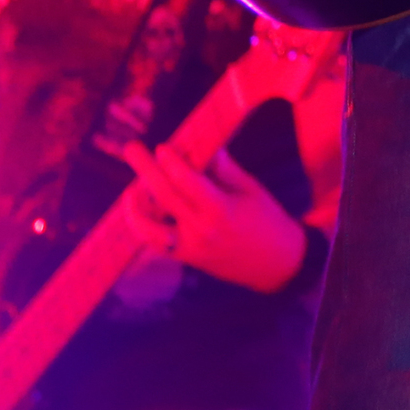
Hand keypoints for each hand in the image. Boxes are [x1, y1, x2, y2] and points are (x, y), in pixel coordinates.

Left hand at [123, 144, 309, 294]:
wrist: (278, 263)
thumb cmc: (269, 220)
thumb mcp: (252, 190)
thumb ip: (225, 170)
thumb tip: (206, 146)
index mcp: (220, 210)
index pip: (187, 182)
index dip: (171, 162)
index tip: (161, 146)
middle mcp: (200, 230)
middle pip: (164, 197)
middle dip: (145, 171)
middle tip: (132, 149)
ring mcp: (189, 248)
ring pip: (150, 229)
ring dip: (136, 208)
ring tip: (131, 190)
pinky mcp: (186, 258)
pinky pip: (157, 244)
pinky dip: (145, 228)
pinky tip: (143, 212)